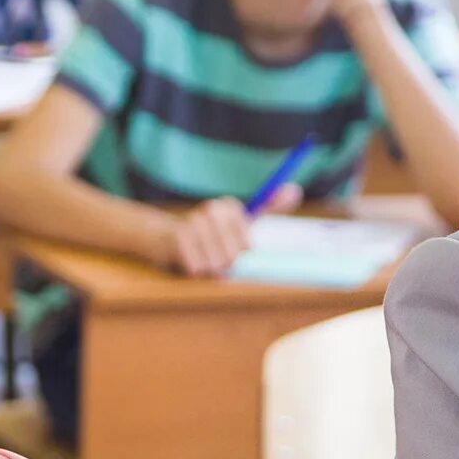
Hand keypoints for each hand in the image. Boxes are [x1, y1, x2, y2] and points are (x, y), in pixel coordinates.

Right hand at [151, 186, 299, 276]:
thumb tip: (294, 189)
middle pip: (233, 255)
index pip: (247, 245)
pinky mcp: (178, 237)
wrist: (163, 238)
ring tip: (201, 259)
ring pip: (216, 263)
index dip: (238, 255)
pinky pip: (198, 266)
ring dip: (208, 268)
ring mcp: (194, 223)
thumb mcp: (239, 221)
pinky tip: (189, 261)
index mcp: (229, 207)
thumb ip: (268, 208)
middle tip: (213, 257)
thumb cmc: (209, 235)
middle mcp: (212, 210)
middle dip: (223, 264)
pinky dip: (195, 270)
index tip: (230, 249)